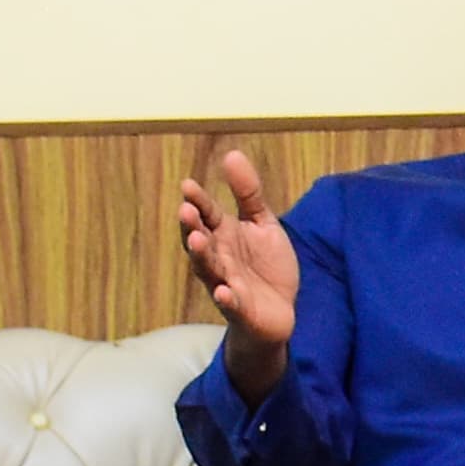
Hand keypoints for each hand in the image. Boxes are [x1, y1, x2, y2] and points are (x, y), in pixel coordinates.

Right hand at [177, 148, 298, 399]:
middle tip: (185, 210)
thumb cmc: (265, 266)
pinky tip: (223, 291)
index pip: (207, 214)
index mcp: (222, 235)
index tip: (188, 185)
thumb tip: (231, 153)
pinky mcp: (239, 308)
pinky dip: (226, 298)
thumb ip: (248, 194)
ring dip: (202, 256)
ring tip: (197, 240)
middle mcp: (218, 258)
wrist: (279, 312)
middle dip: (192, 226)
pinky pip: (230, 303)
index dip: (198, 201)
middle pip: (200, 240)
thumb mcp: (262, 224)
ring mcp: (226, 283)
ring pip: (209, 270)